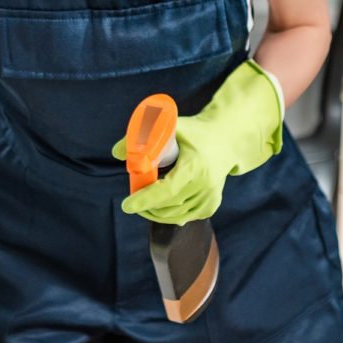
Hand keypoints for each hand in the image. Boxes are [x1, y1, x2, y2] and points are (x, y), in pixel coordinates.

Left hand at [112, 60, 282, 225]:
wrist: (226, 139)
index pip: (167, 189)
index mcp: (195, 164)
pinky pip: (186, 216)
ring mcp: (210, 196)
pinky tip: (162, 208)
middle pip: (168, 205)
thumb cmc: (194, 132)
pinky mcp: (212, 204)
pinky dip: (170, 215)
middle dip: (146, 206)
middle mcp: (205, 184)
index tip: (127, 205)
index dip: (145, 199)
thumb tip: (117, 153)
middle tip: (132, 202)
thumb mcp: (169, 127)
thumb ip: (141, 136)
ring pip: (176, 214)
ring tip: (144, 203)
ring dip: (156, 212)